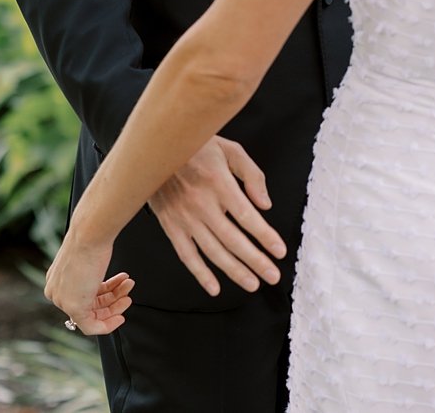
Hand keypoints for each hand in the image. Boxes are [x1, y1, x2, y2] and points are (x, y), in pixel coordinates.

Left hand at [45, 236, 133, 335]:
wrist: (89, 235)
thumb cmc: (90, 240)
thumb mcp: (89, 258)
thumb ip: (91, 272)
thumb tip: (103, 279)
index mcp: (57, 279)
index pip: (82, 294)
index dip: (104, 295)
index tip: (118, 292)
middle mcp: (57, 291)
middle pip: (89, 306)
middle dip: (113, 299)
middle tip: (127, 292)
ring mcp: (64, 301)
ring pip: (93, 314)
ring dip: (115, 305)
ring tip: (128, 290)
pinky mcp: (74, 308)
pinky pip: (91, 327)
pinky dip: (108, 324)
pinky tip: (120, 315)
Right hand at [148, 135, 286, 295]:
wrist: (155, 149)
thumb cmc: (195, 147)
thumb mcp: (229, 149)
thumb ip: (251, 175)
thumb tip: (265, 204)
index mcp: (219, 183)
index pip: (246, 216)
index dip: (264, 236)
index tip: (279, 251)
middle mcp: (202, 204)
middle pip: (233, 240)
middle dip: (256, 260)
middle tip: (273, 276)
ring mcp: (185, 218)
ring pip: (212, 252)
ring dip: (234, 271)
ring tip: (252, 283)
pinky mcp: (171, 226)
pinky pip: (186, 255)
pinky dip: (200, 273)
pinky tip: (214, 287)